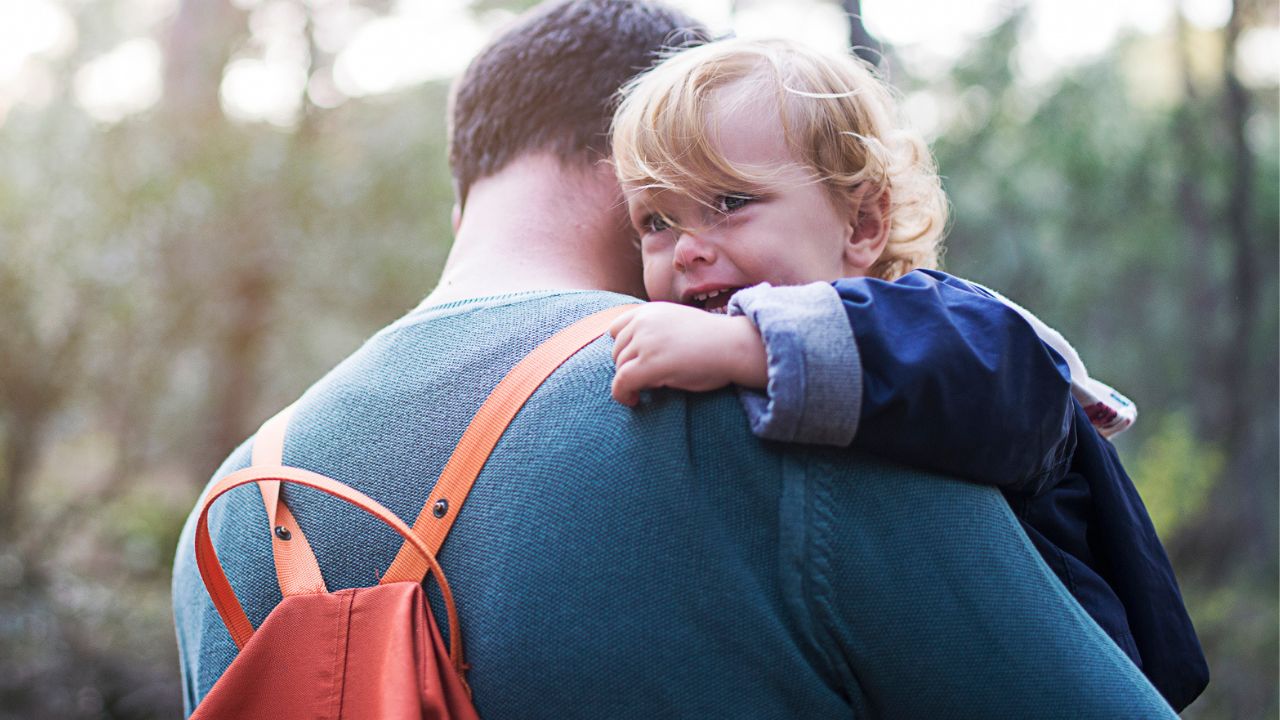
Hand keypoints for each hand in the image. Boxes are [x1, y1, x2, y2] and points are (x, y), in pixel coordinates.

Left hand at [607, 302, 767, 405]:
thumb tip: (632, 356)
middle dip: (628, 367)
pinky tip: (634, 401)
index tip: (635, 362)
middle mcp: (644, 322)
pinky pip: (621, 382)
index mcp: (650, 311)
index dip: (623, 349)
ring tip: (647, 389)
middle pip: (616, 351)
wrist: (735, 346)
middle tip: (649, 379)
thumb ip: (655, 331)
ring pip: (619, 368)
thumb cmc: (713, 341)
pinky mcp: (649, 364)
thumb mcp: (677, 324)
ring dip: (629, 382)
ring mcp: (645, 342)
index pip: (616, 329)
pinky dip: (622, 395)